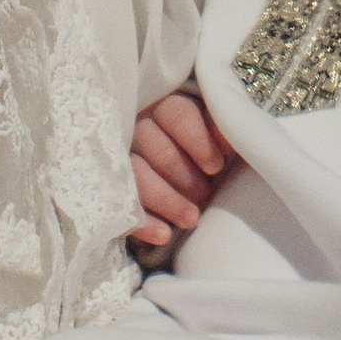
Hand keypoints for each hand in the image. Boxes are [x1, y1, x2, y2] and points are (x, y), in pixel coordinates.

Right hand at [129, 89, 232, 248]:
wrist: (176, 168)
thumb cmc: (198, 147)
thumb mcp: (211, 129)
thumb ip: (221, 127)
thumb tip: (231, 139)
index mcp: (164, 103)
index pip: (177, 114)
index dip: (198, 142)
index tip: (216, 167)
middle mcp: (136, 124)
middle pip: (158, 149)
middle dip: (186, 178)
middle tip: (206, 196)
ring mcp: (118, 155)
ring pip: (137, 175)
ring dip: (167, 200)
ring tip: (191, 219)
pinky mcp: (109, 186)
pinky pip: (121, 204)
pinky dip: (143, 222)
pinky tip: (163, 235)